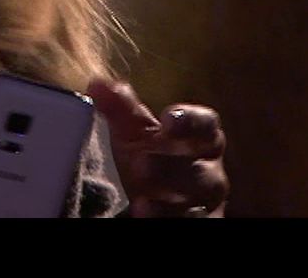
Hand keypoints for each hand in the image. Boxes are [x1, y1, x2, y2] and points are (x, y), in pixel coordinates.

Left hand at [88, 79, 227, 217]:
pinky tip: (145, 213)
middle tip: (142, 163)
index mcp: (201, 139)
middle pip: (200, 169)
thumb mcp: (135, 132)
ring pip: (196, 202)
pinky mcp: (199, 222)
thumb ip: (120, 109)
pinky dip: (167, 219)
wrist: (156, 195)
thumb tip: (97, 83)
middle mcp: (210, 171)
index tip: (168, 117)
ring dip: (170, 201)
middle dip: (171, 166)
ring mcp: (206, 202)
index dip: (191, 121)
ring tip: (142, 198)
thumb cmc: (152, 153)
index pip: (207, 126)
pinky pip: (191, 223)